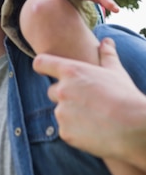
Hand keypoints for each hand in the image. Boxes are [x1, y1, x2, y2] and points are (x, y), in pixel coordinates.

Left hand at [33, 38, 145, 165]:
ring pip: (60, 112)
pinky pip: (66, 130)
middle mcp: (62, 90)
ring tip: (94, 118)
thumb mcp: (116, 72)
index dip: (41, 66)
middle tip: (86, 102)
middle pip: (52, 91)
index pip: (41, 63)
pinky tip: (94, 131)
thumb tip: (107, 41)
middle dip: (64, 96)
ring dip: (71, 115)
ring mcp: (62, 113)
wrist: (134, 128)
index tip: (42, 69)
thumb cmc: (126, 96)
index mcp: (71, 71)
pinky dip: (76, 132)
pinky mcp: (65, 133)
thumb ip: (107, 55)